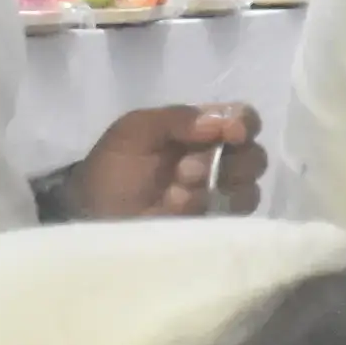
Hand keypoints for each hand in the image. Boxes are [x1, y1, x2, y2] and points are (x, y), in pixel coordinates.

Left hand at [60, 100, 263, 220]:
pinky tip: (178, 212)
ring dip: (214, 188)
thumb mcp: (134, 130)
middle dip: (228, 162)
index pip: (243, 119)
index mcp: (200, 131)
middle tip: (186, 170)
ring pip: (248, 189)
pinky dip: (206, 210)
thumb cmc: (112, 170)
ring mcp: (216, 198)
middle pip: (254, 156)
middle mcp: (216, 162)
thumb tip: (221, 123)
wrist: (91, 217)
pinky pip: (232, 218)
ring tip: (176, 193)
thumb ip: (176, 118)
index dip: (244, 124)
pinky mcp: (213, 226)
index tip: (232, 133)